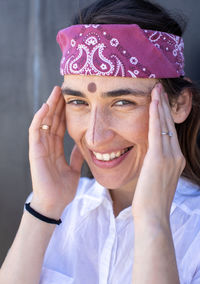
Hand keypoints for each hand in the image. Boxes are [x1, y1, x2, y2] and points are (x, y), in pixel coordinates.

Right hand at [28, 86, 83, 218]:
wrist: (55, 203)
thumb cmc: (62, 188)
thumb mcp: (73, 169)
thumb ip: (75, 157)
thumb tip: (82, 146)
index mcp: (56, 149)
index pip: (60, 126)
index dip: (64, 113)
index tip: (71, 100)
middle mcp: (47, 145)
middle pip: (52, 121)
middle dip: (57, 105)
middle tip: (63, 89)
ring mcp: (40, 147)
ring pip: (44, 122)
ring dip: (49, 106)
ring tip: (55, 92)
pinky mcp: (35, 151)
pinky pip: (36, 132)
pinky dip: (39, 119)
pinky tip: (46, 107)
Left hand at [132, 83, 185, 222]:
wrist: (153, 215)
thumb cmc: (151, 200)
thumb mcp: (157, 178)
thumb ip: (157, 164)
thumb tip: (151, 154)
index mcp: (176, 160)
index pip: (170, 132)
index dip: (166, 116)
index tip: (161, 103)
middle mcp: (176, 155)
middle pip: (170, 125)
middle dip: (164, 106)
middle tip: (160, 89)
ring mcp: (169, 156)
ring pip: (165, 125)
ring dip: (160, 106)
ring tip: (156, 90)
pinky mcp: (158, 158)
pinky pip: (157, 131)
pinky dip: (155, 116)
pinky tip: (153, 103)